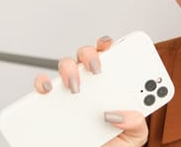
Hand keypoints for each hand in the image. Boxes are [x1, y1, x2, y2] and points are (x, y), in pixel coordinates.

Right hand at [32, 36, 148, 146]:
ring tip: (75, 86)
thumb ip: (137, 123)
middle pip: (87, 54)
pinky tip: (49, 90)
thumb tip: (120, 114)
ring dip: (69, 68)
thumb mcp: (135, 134)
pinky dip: (43, 83)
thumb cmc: (114, 142)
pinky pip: (44, 85)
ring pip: (65, 65)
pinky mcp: (52, 101)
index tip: (110, 46)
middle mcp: (91, 82)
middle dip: (91, 56)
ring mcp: (70, 89)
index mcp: (114, 84)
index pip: (112, 55)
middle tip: (97, 70)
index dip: (109, 45)